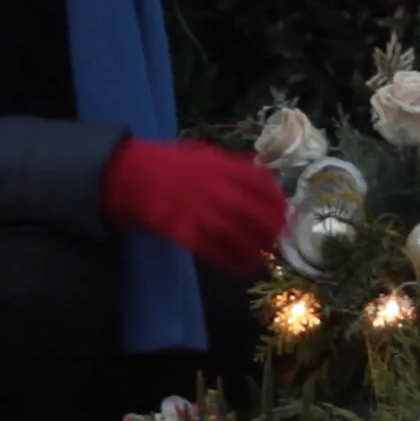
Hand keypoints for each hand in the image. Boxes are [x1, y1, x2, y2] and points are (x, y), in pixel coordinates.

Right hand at [101, 139, 287, 275]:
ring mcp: (200, 211)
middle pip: (255, 212)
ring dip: (256, 248)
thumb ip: (233, 164)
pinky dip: (233, 261)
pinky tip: (244, 267)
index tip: (286, 211)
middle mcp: (216, 188)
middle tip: (279, 237)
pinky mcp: (185, 232)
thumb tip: (262, 173)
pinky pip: (214, 251)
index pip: (261, 184)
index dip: (278, 201)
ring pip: (238, 235)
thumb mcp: (205, 153)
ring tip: (264, 256)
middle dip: (272, 228)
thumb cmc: (170, 163)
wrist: (133, 175)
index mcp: (222, 166)